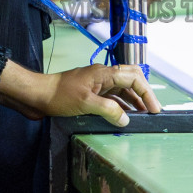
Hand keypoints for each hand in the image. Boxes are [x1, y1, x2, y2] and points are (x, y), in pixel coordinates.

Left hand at [0, 62, 162, 125]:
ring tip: (142, 115)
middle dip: (143, 94)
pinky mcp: (91, 92)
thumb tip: (126, 119)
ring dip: (133, 100)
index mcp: (105, 73)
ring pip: (122, 89)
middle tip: (152, 110)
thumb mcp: (86, 103)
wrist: (38, 95)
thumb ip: (109, 110)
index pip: (134, 78)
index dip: (147, 93)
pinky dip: (121, 105)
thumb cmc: (59, 95)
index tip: (154, 109)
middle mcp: (104, 76)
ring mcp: (98, 83)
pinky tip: (124, 115)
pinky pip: (112, 96)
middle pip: (132, 79)